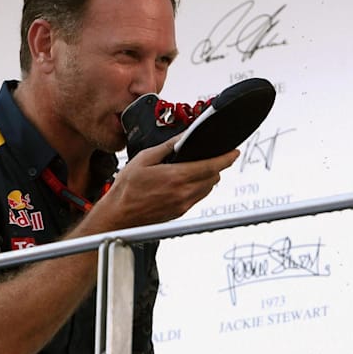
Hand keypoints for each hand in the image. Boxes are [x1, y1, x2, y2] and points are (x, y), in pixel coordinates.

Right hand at [86, 137, 236, 233]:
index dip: (226, 158)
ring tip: (197, 168)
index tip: (234, 152)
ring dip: (208, 178)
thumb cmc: (126, 190)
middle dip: (216, 166)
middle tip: (212, 157)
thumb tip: (183, 137)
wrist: (119, 216)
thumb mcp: (144, 159)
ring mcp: (183, 205)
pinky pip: (197, 198)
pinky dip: (198, 188)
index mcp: (176, 177)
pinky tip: (185, 182)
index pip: (211, 166)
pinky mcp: (180, 212)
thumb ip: (168, 147)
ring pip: (208, 189)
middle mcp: (183, 193)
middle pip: (213, 178)